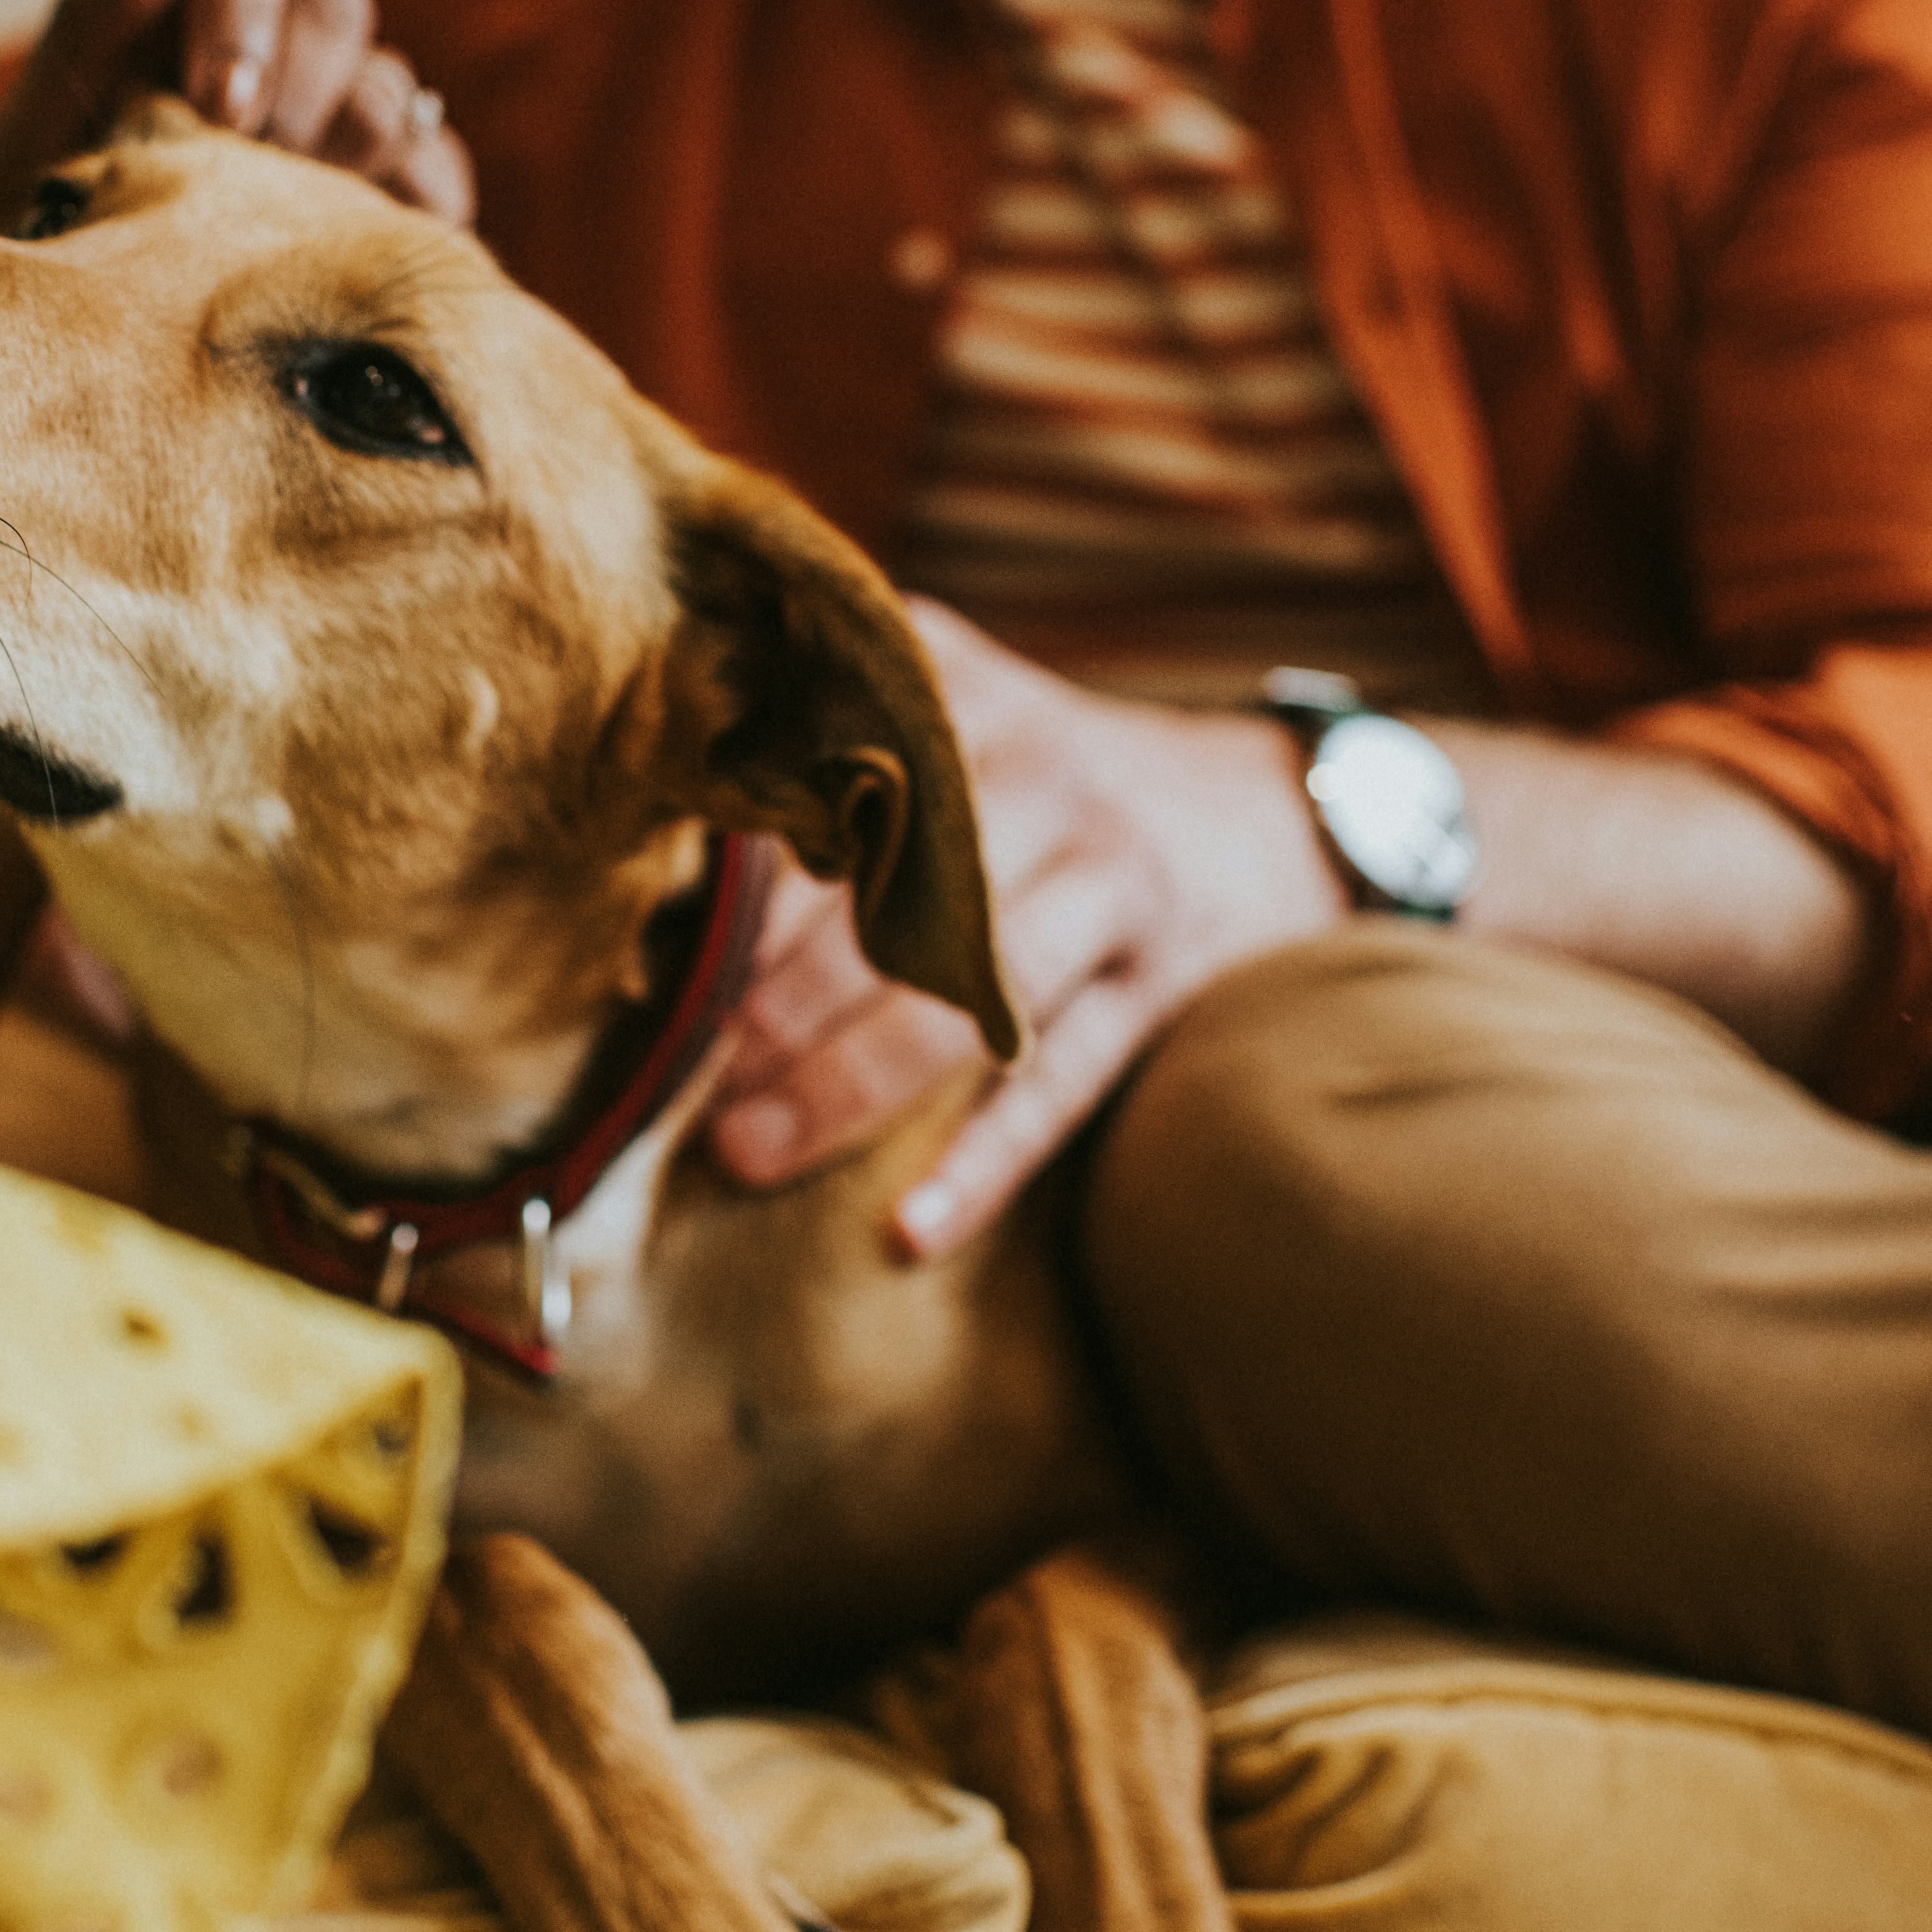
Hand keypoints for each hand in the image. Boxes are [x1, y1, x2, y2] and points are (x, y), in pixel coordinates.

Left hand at [0, 0, 474, 226]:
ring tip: (274, 215)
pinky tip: (339, 246)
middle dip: (291, 84)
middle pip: (335, 5)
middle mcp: (289, 39)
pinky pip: (435, 167)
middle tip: (245, 160)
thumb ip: (104, 6)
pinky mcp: (406, 187)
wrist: (96, 340)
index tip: (216, 102)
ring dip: (334, 150)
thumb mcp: (45, 120)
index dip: (241, 10)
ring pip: (389, 86)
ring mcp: (353, 110)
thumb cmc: (57, 214)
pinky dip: (398, 204)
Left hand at [707, 599, 1350, 1258]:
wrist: (1269, 805)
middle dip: (777, 1001)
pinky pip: (1062, 1087)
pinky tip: (909, 1234)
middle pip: (890, 905)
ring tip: (748, 1150)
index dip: (744, 893)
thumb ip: (838, 706)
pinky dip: (985, 1165)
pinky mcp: (1164, 985)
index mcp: (968, 704)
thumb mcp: (961, 697)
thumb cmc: (1053, 765)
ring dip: (850, 1084)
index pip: (837, 801)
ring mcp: (1114, 887)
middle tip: (682, 1079)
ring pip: (967, 1001)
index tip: (662, 966)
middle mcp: (1045, 782)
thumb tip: (672, 780)